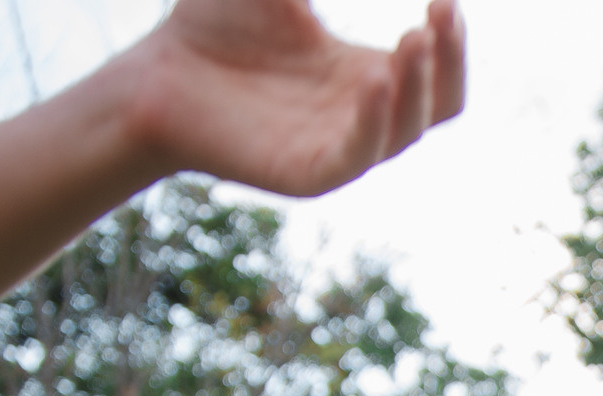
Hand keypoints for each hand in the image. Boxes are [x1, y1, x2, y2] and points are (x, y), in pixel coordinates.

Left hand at [127, 0, 467, 197]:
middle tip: (441, 13)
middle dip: (450, 60)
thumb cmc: (210, 24)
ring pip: (407, 131)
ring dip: (418, 87)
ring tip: (414, 38)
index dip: (450, 37)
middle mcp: (362, 117)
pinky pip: (356, 155)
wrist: (151, 73)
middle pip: (441, 104)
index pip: (436, 68)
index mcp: (364, 76)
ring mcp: (338, 149)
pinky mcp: (306, 174)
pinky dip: (372, 121)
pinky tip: (374, 79)